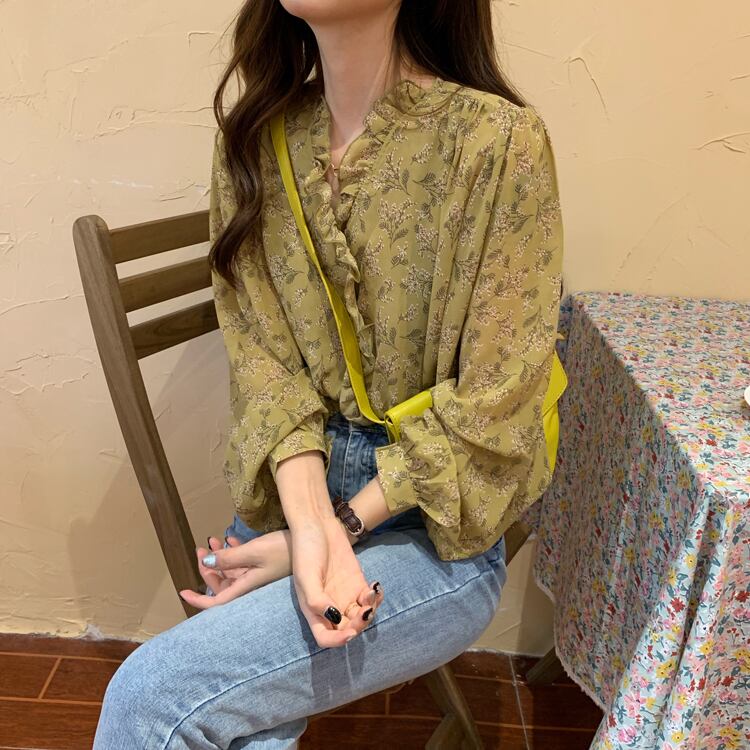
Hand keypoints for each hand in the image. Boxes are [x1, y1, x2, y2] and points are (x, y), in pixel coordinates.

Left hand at [178, 530, 293, 609]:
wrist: (310, 545)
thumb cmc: (283, 550)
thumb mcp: (253, 552)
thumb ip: (228, 558)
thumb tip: (205, 564)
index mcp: (246, 587)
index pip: (217, 601)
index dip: (198, 600)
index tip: (182, 591)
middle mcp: (251, 584)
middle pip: (222, 584)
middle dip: (208, 568)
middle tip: (200, 549)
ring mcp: (258, 575)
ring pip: (231, 571)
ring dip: (219, 557)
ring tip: (213, 539)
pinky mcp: (265, 565)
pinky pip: (243, 563)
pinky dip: (233, 552)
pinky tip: (230, 539)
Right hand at [290, 513, 383, 648]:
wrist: (317, 524)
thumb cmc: (306, 550)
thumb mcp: (306, 576)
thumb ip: (317, 600)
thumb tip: (335, 619)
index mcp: (313, 609)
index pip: (325, 638)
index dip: (338, 641)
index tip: (350, 632)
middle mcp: (330, 606)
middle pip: (347, 629)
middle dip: (359, 625)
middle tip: (365, 610)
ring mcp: (345, 595)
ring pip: (362, 616)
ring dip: (371, 611)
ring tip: (371, 593)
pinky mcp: (357, 582)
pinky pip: (370, 599)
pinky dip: (376, 598)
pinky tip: (376, 587)